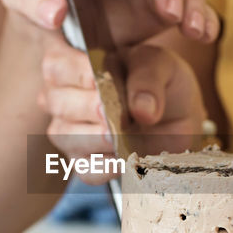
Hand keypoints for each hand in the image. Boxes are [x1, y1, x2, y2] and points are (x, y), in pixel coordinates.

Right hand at [38, 34, 206, 183]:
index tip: (100, 82)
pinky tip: (125, 158)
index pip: (56, 64)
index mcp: (74, 61)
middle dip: (88, 107)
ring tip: (121, 135)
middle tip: (115, 113)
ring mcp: (69, 131)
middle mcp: (62, 96)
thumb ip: (148, 78)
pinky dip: (107, 167)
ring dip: (96, 137)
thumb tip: (141, 111)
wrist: (176, 115)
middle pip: (56, 102)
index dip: (75, 73)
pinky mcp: (86, 163)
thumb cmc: (159, 81)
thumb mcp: (159, 64)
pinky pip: (86, 171)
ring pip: (65, 136)